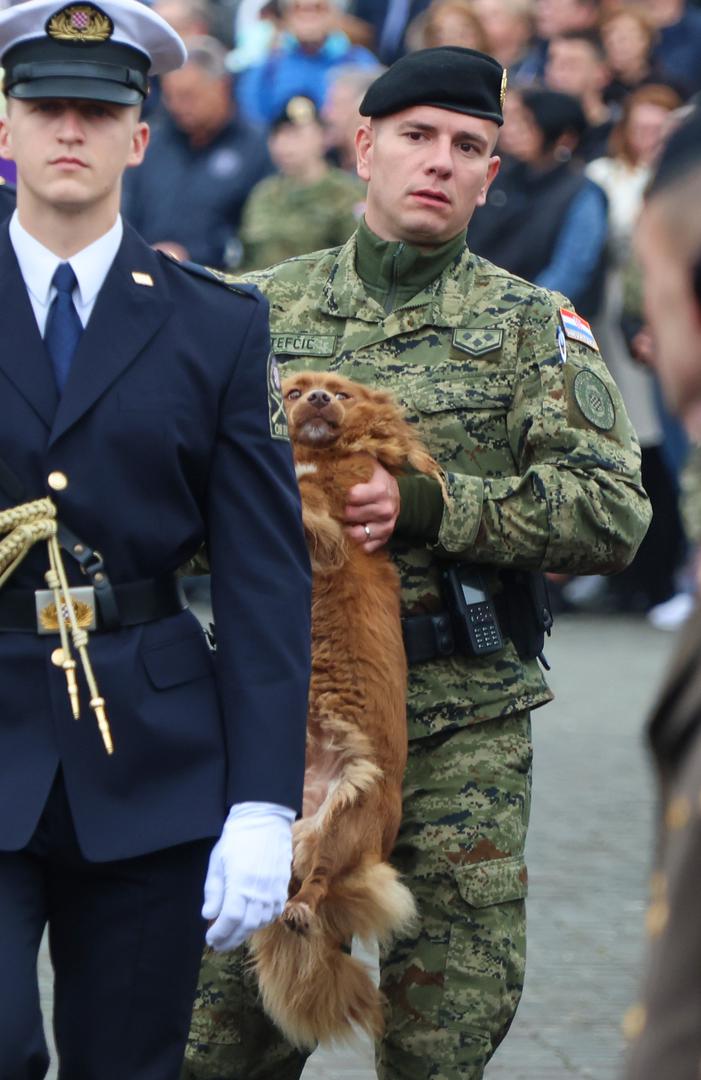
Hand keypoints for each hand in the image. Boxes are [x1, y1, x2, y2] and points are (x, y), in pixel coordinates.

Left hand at [203, 802, 293, 951]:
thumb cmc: (237, 839)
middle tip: (219, 943)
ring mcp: (274, 888)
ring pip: (261, 922)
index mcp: (240, 883)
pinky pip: (274, 912)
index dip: (220, 933)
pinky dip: (263, 921)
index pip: (230, 920)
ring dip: (246, 931)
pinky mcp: (282, 885)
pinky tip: (252, 921)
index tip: (211, 938)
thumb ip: (213, 891)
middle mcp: (259, 890)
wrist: (264, 820)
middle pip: (246, 926)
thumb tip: (209, 916)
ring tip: (233, 933)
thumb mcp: (217, 862)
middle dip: (231, 938)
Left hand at [344, 461, 399, 552]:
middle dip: (341, 511)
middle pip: (353, 515)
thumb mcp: (368, 464)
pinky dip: (357, 543)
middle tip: (337, 507)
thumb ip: (352, 460)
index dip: (342, 494)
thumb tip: (328, 453)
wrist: (398, 496)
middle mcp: (385, 509)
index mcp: (380, 489)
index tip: (338, 492)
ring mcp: (386, 526)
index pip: (354, 496)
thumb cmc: (376, 478)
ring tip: (343, 522)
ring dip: (347, 529)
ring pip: (359, 535)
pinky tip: (352, 532)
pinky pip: (366, 547)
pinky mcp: (384, 539)